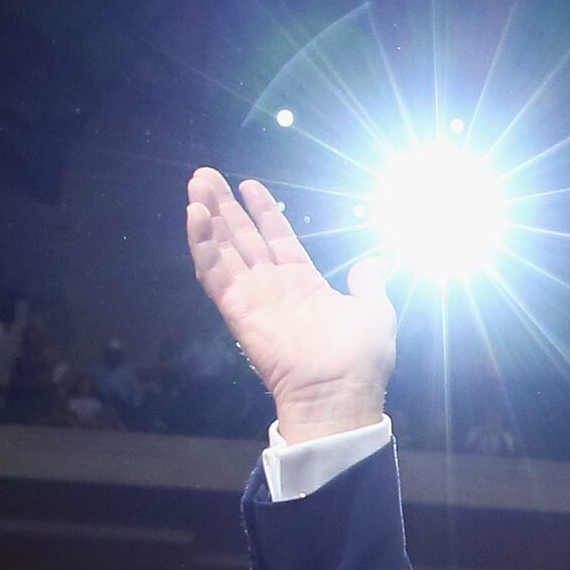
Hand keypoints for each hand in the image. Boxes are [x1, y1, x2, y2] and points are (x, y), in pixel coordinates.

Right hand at [185, 169, 397, 440]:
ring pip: (223, 248)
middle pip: (243, 238)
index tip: (250, 185)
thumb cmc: (360, 357)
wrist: (340, 392)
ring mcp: (252, 297)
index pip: (278, 238)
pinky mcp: (236, 308)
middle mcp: (274, 287)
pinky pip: (213, 272)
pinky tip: (194, 215)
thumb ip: (368, 283)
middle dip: (225, 207)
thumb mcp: (375, 310)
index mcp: (304, 284)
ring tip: (195, 184)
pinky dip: (202, 243)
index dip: (264, 211)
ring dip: (207, 216)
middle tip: (206, 176)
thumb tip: (376, 263)